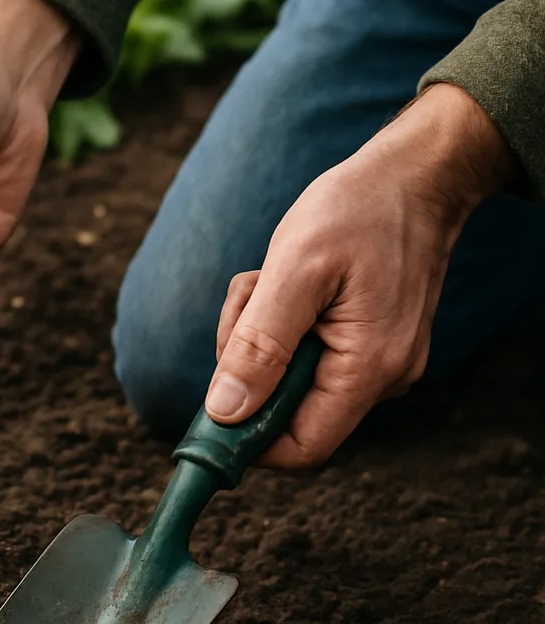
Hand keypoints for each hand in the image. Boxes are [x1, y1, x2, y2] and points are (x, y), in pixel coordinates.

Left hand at [205, 83, 518, 466]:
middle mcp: (381, 378)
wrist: (414, 175)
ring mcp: (376, 362)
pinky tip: (289, 280)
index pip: (300, 448)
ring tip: (271, 279)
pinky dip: (279, 322)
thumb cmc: (358, 211)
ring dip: (259, 334)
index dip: (246, 439)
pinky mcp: (366, 344)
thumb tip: (225, 413)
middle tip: (250, 299)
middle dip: (248, 361)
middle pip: (284, 410)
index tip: (209, 401)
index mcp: (368, 369)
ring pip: (286, 378)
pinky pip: (303, 354)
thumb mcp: (296, 270)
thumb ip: (259, 345)